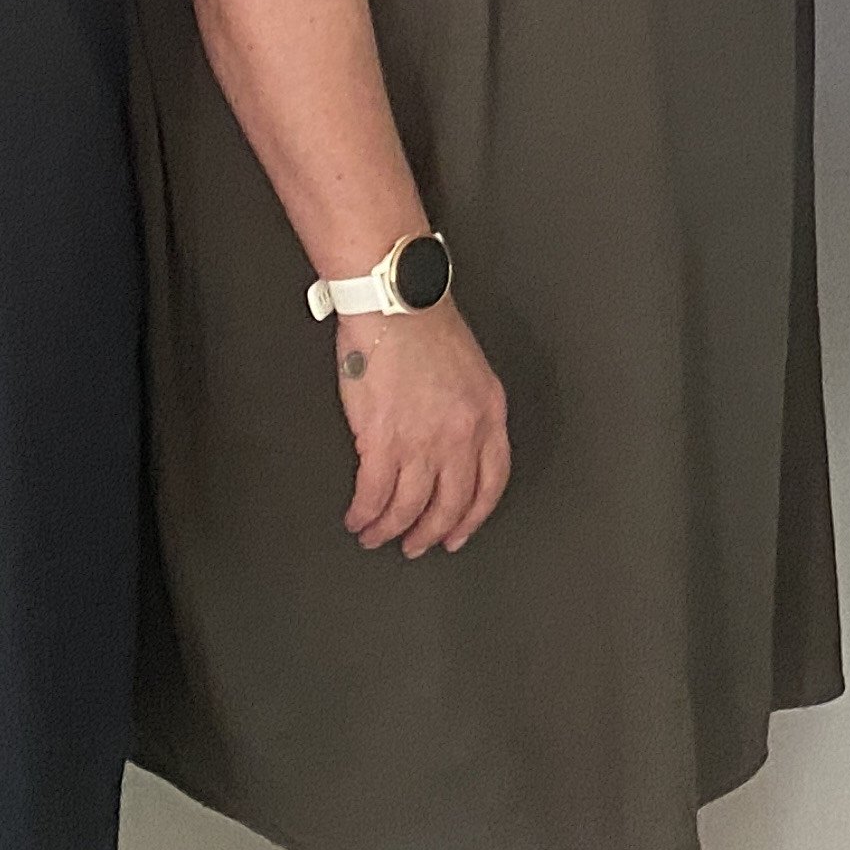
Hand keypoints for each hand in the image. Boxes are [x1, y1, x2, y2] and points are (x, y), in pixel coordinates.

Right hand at [336, 301, 511, 556]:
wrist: (396, 303)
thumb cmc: (426, 326)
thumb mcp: (470, 370)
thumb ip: (467, 412)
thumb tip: (451, 450)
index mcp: (488, 411)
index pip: (492, 480)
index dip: (473, 516)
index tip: (459, 533)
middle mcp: (462, 430)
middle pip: (451, 502)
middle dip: (430, 533)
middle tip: (415, 545)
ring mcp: (423, 438)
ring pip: (410, 508)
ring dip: (390, 529)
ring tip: (377, 534)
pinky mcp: (384, 439)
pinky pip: (374, 495)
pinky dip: (365, 514)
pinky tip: (358, 517)